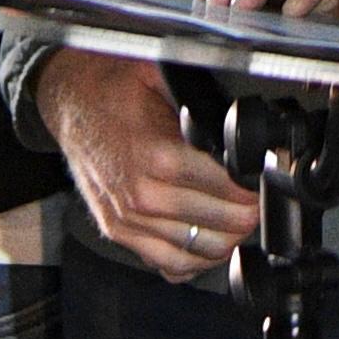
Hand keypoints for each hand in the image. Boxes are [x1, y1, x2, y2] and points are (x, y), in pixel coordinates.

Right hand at [30, 49, 254, 283]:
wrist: (70, 104)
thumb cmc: (115, 88)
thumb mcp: (161, 75)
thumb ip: (200, 100)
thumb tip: (240, 117)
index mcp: (158, 156)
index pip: (224, 188)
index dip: (252, 187)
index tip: (268, 180)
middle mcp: (142, 195)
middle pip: (216, 224)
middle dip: (248, 216)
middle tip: (263, 204)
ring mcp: (128, 220)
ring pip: (195, 251)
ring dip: (228, 241)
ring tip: (244, 223)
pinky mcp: (119, 232)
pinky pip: (165, 264)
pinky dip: (194, 263)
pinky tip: (210, 245)